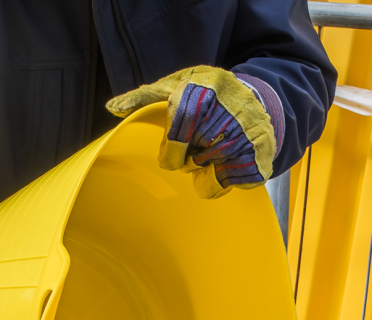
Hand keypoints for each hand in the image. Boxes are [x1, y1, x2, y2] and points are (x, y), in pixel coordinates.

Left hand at [107, 66, 283, 198]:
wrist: (254, 97)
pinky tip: (228, 161)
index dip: (171, 151)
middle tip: (198, 146)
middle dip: (189, 159)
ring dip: (204, 170)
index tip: (172, 154)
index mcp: (204, 90)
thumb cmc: (206, 94)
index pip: (179, 132)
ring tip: (213, 150)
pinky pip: (229, 184)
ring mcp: (247, 135)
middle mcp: (229, 110)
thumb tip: (112, 108)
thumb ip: (144, 96)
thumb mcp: (176, 85)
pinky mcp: (259, 157)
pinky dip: (223, 180)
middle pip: (192, 158)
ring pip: (209, 174)